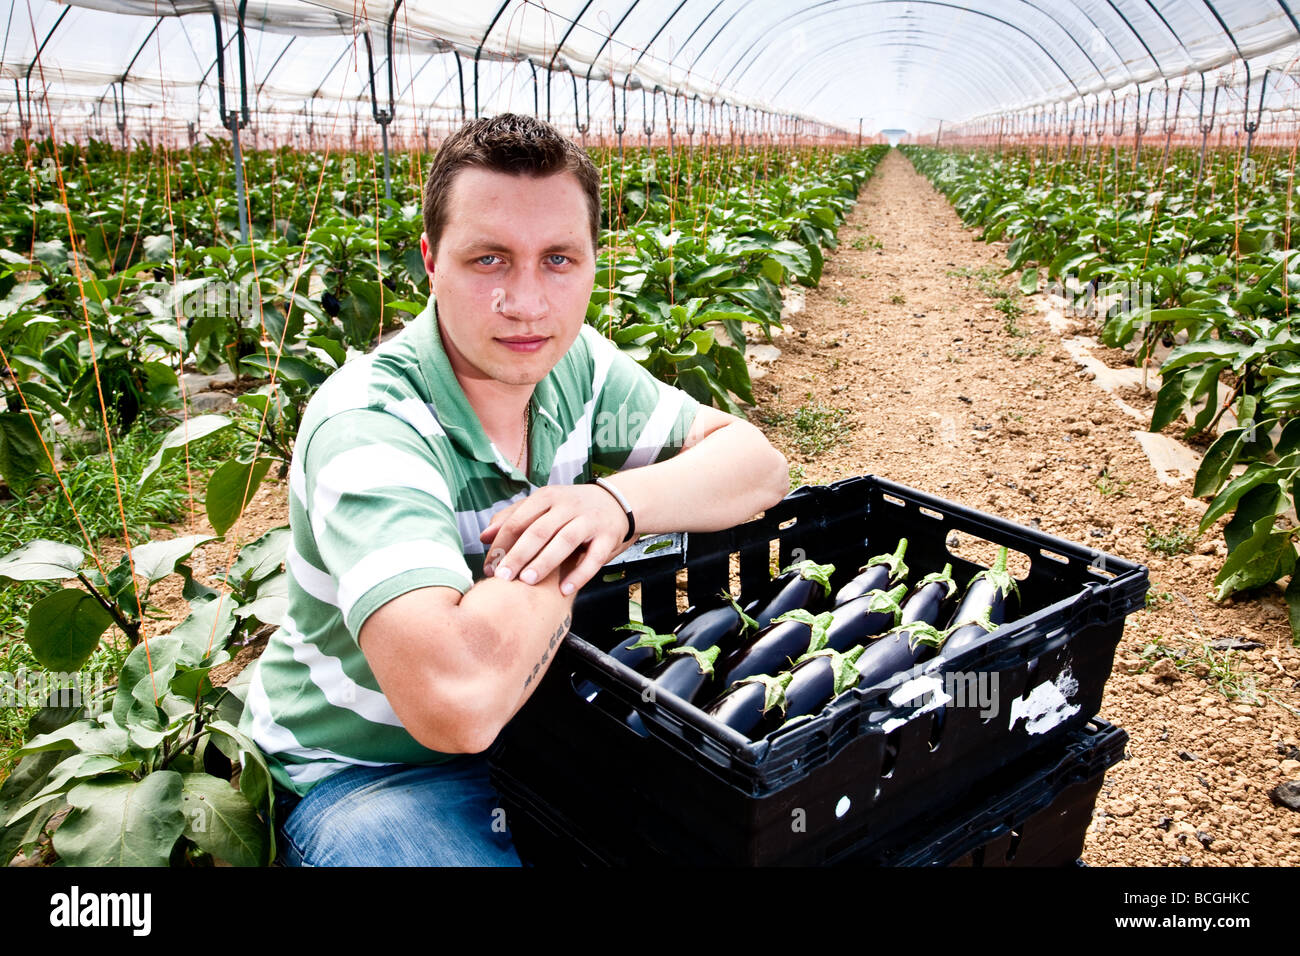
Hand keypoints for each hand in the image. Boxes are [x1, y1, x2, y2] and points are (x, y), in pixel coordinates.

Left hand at [480, 483, 633, 595]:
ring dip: (545, 562)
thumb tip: (484, 537)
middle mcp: (568, 505)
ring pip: (564, 541)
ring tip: (528, 581)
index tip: (490, 566)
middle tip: (503, 577)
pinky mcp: (608, 536)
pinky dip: (579, 575)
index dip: (501, 544)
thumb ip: (513, 518)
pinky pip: (593, 558)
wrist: (617, 501)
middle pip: (539, 530)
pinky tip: (563, 589)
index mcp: (547, 496)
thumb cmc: (571, 508)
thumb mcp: (543, 505)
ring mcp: (589, 520)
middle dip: (518, 554)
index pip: (518, 520)